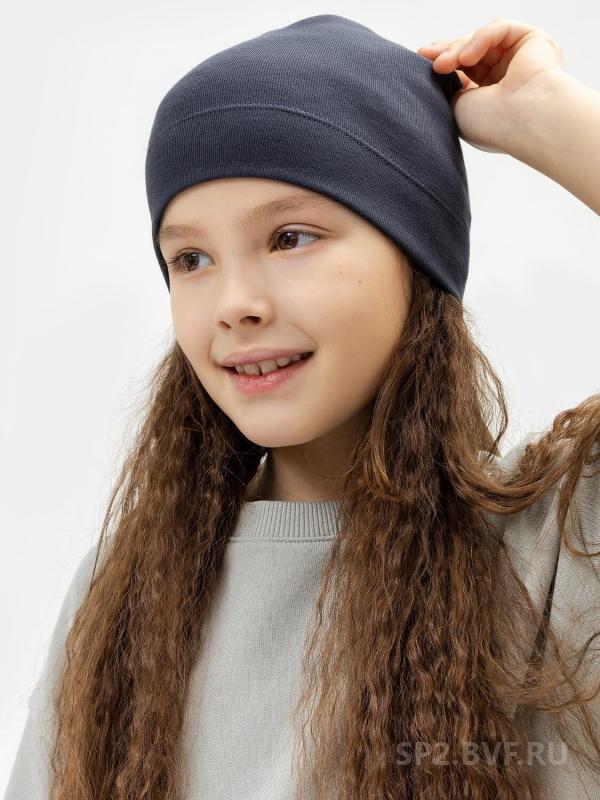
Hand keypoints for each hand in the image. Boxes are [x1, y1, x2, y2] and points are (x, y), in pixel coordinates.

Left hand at [417, 17, 566, 153]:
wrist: (523, 123)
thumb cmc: (491, 125)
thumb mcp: (458, 107)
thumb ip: (449, 89)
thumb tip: (440, 69)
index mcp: (490, 98)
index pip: (464, 71)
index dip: (443, 61)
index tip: (421, 58)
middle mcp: (506, 78)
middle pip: (470, 52)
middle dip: (446, 51)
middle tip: (427, 56)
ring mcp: (520, 59)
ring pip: (482, 40)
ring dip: (458, 48)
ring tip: (443, 64)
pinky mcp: (533, 41)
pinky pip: (500, 29)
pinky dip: (480, 38)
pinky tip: (466, 57)